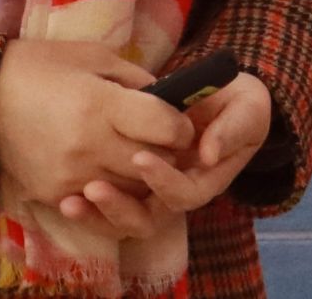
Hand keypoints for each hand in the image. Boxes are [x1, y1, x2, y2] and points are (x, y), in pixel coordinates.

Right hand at [0, 40, 193, 209]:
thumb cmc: (38, 66)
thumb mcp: (91, 56)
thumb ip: (134, 79)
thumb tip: (170, 100)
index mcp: (100, 105)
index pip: (166, 129)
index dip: (180, 126)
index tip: (176, 121)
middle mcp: (89, 147)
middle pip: (155, 166)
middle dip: (166, 155)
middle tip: (160, 141)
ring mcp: (71, 178)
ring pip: (133, 194)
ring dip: (141, 179)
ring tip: (133, 156)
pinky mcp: (54, 197)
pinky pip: (100, 208)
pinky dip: (110, 194)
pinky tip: (105, 174)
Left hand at [60, 72, 272, 230]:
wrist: (220, 94)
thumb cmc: (238, 101)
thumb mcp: (247, 108)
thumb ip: (232, 129)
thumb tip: (208, 155)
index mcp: (207, 178)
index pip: (184, 194)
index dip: (163, 181)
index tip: (140, 157)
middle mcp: (178, 191)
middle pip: (149, 217)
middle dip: (121, 207)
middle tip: (94, 189)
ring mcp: (154, 189)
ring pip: (126, 217)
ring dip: (99, 212)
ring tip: (73, 200)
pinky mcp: (132, 181)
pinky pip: (111, 202)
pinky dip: (89, 205)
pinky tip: (65, 198)